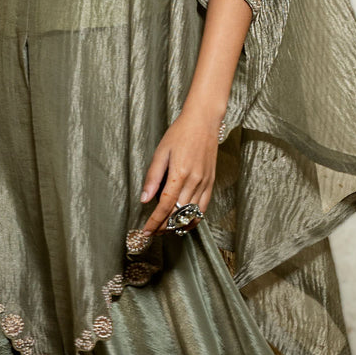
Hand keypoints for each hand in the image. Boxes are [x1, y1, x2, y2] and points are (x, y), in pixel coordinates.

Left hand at [139, 101, 221, 237]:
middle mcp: (194, 181)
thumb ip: (153, 177)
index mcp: (180, 174)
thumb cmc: (180, 133)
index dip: (155, 221)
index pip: (165, 206)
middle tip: (153, 232)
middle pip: (178, 213)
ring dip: (178, 225)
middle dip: (164, 227)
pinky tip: (184, 222)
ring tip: (166, 229)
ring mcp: (205, 183)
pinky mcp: (211, 182)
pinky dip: (194, 218)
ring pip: (192, 214)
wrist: (204, 121)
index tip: (146, 231)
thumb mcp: (161, 152)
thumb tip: (144, 199)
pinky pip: (203, 208)